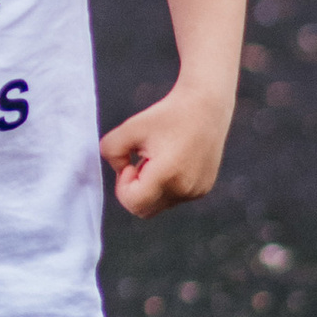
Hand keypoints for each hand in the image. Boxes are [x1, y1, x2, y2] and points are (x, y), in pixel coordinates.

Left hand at [101, 85, 232, 218]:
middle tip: (140, 162)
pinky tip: (172, 160)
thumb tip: (120, 170)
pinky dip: (166, 185)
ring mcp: (197, 191)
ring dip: (151, 187)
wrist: (205, 106)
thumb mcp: (129, 127)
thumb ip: (111, 152)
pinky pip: (175, 197)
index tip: (131, 163)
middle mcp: (185, 189)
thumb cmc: (167, 115)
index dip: (123, 185)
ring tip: (158, 158)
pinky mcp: (204, 188)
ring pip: (159, 205)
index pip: (133, 203)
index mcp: (167, 175)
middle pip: (144, 210)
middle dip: (135, 190)